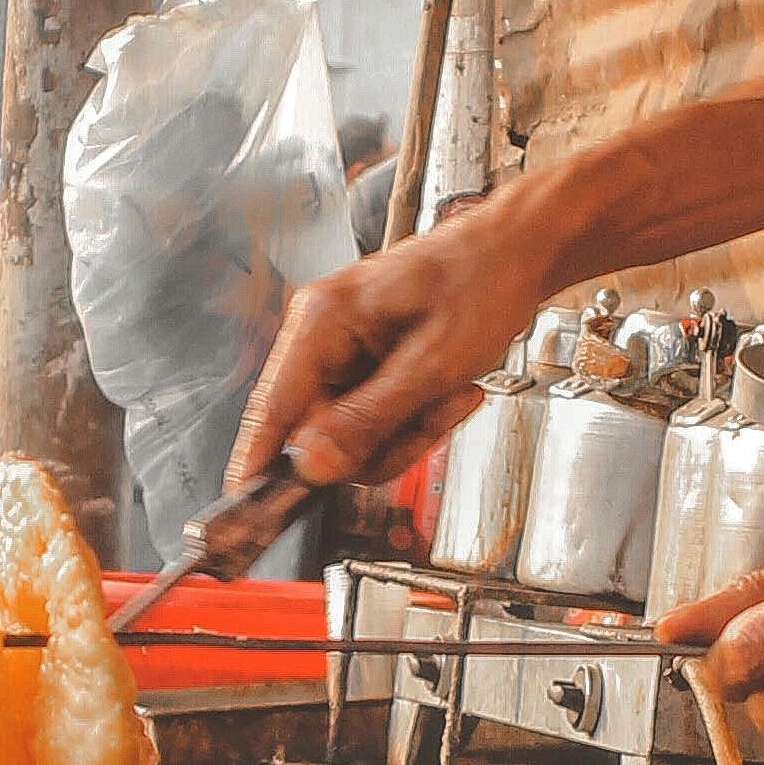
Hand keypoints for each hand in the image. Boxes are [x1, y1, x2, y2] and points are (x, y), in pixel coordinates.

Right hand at [233, 212, 543, 495]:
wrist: (515, 254)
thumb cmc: (480, 280)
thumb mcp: (432, 363)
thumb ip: (368, 420)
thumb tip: (312, 466)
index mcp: (321, 320)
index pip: (271, 408)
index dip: (257, 464)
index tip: (248, 510)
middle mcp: (321, 338)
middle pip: (316, 434)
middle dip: (378, 443)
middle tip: (427, 421)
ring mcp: (342, 356)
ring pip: (350, 438)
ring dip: (405, 433)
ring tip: (446, 394)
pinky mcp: (365, 371)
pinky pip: (373, 425)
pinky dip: (414, 421)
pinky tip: (445, 390)